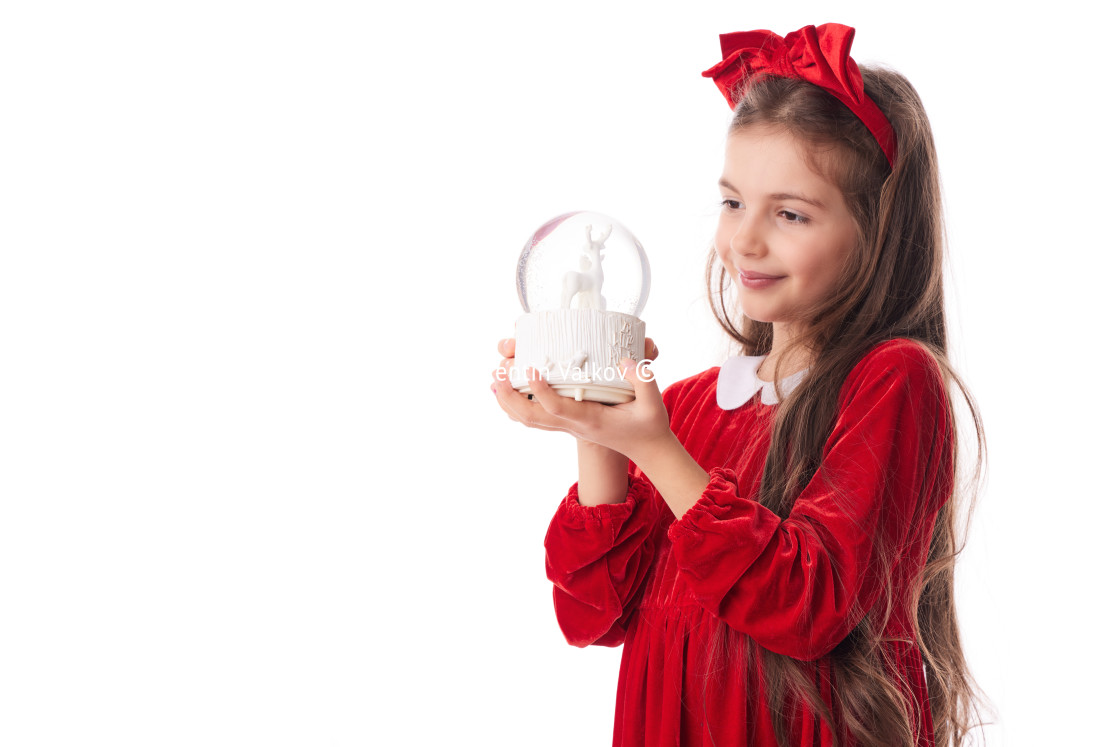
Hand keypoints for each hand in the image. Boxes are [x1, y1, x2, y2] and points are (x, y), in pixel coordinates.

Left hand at [491, 337, 669, 462]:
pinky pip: (535, 418)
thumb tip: (624, 361)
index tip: (531, 369)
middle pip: (532, 417)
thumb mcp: (654, 404)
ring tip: (494, 381)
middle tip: (497, 374)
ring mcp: (568, 426)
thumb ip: (643, 380)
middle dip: (511, 397)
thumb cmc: (650, 426)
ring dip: (509, 402)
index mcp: (591, 420)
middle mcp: (574, 425)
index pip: (558, 408)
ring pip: (529, 419)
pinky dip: (517, 407)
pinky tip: (509, 393)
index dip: (541, 390)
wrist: (646, 448)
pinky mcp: (568, 422)